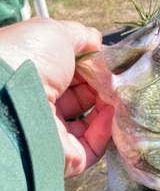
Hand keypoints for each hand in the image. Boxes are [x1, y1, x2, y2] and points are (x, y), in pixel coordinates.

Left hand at [0, 17, 113, 177]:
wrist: (10, 96)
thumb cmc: (27, 59)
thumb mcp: (55, 33)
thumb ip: (80, 36)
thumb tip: (96, 40)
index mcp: (36, 78)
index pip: (71, 75)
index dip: (92, 67)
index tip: (107, 63)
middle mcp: (44, 106)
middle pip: (83, 98)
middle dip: (103, 88)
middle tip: (117, 80)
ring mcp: (55, 133)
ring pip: (92, 124)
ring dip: (109, 108)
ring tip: (118, 96)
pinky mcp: (68, 157)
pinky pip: (94, 146)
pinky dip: (106, 130)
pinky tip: (110, 112)